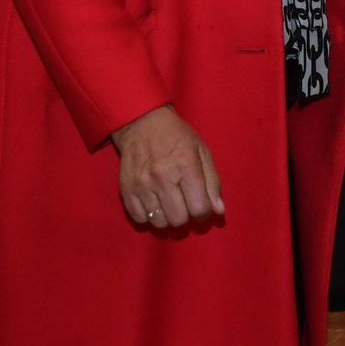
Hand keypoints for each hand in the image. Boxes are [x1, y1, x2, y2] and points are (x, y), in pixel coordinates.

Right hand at [110, 104, 224, 229]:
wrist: (142, 123)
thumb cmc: (177, 137)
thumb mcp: (202, 151)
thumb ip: (212, 182)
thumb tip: (218, 211)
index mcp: (186, 166)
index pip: (199, 208)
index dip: (204, 213)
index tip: (202, 206)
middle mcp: (163, 177)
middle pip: (179, 220)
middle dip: (186, 216)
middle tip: (185, 205)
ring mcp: (142, 184)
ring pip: (159, 223)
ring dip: (168, 218)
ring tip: (169, 204)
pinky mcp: (126, 189)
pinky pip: (139, 218)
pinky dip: (149, 216)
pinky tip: (154, 204)